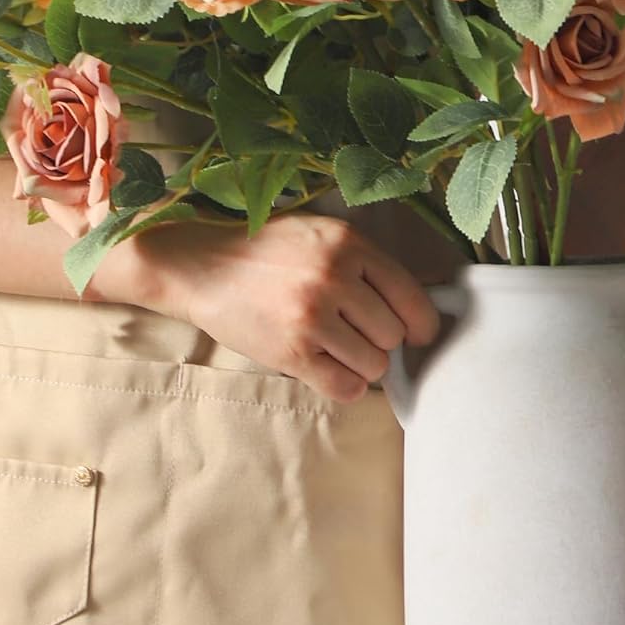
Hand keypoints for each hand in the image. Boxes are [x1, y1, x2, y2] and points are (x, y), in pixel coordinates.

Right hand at [96, 211, 439, 401]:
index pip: (411, 297)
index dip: (421, 323)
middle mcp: (334, 278)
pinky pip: (345, 387)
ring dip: (361, 363)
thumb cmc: (268, 252)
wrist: (203, 267)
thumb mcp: (322, 236)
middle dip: (380, 340)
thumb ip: (366, 263)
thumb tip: (417, 307)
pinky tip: (328, 368)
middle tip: (354, 332)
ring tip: (335, 347)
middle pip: (394, 335)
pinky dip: (344, 384)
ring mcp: (312, 317)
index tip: (418, 333)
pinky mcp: (291, 352)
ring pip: (374, 365)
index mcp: (349, 245)